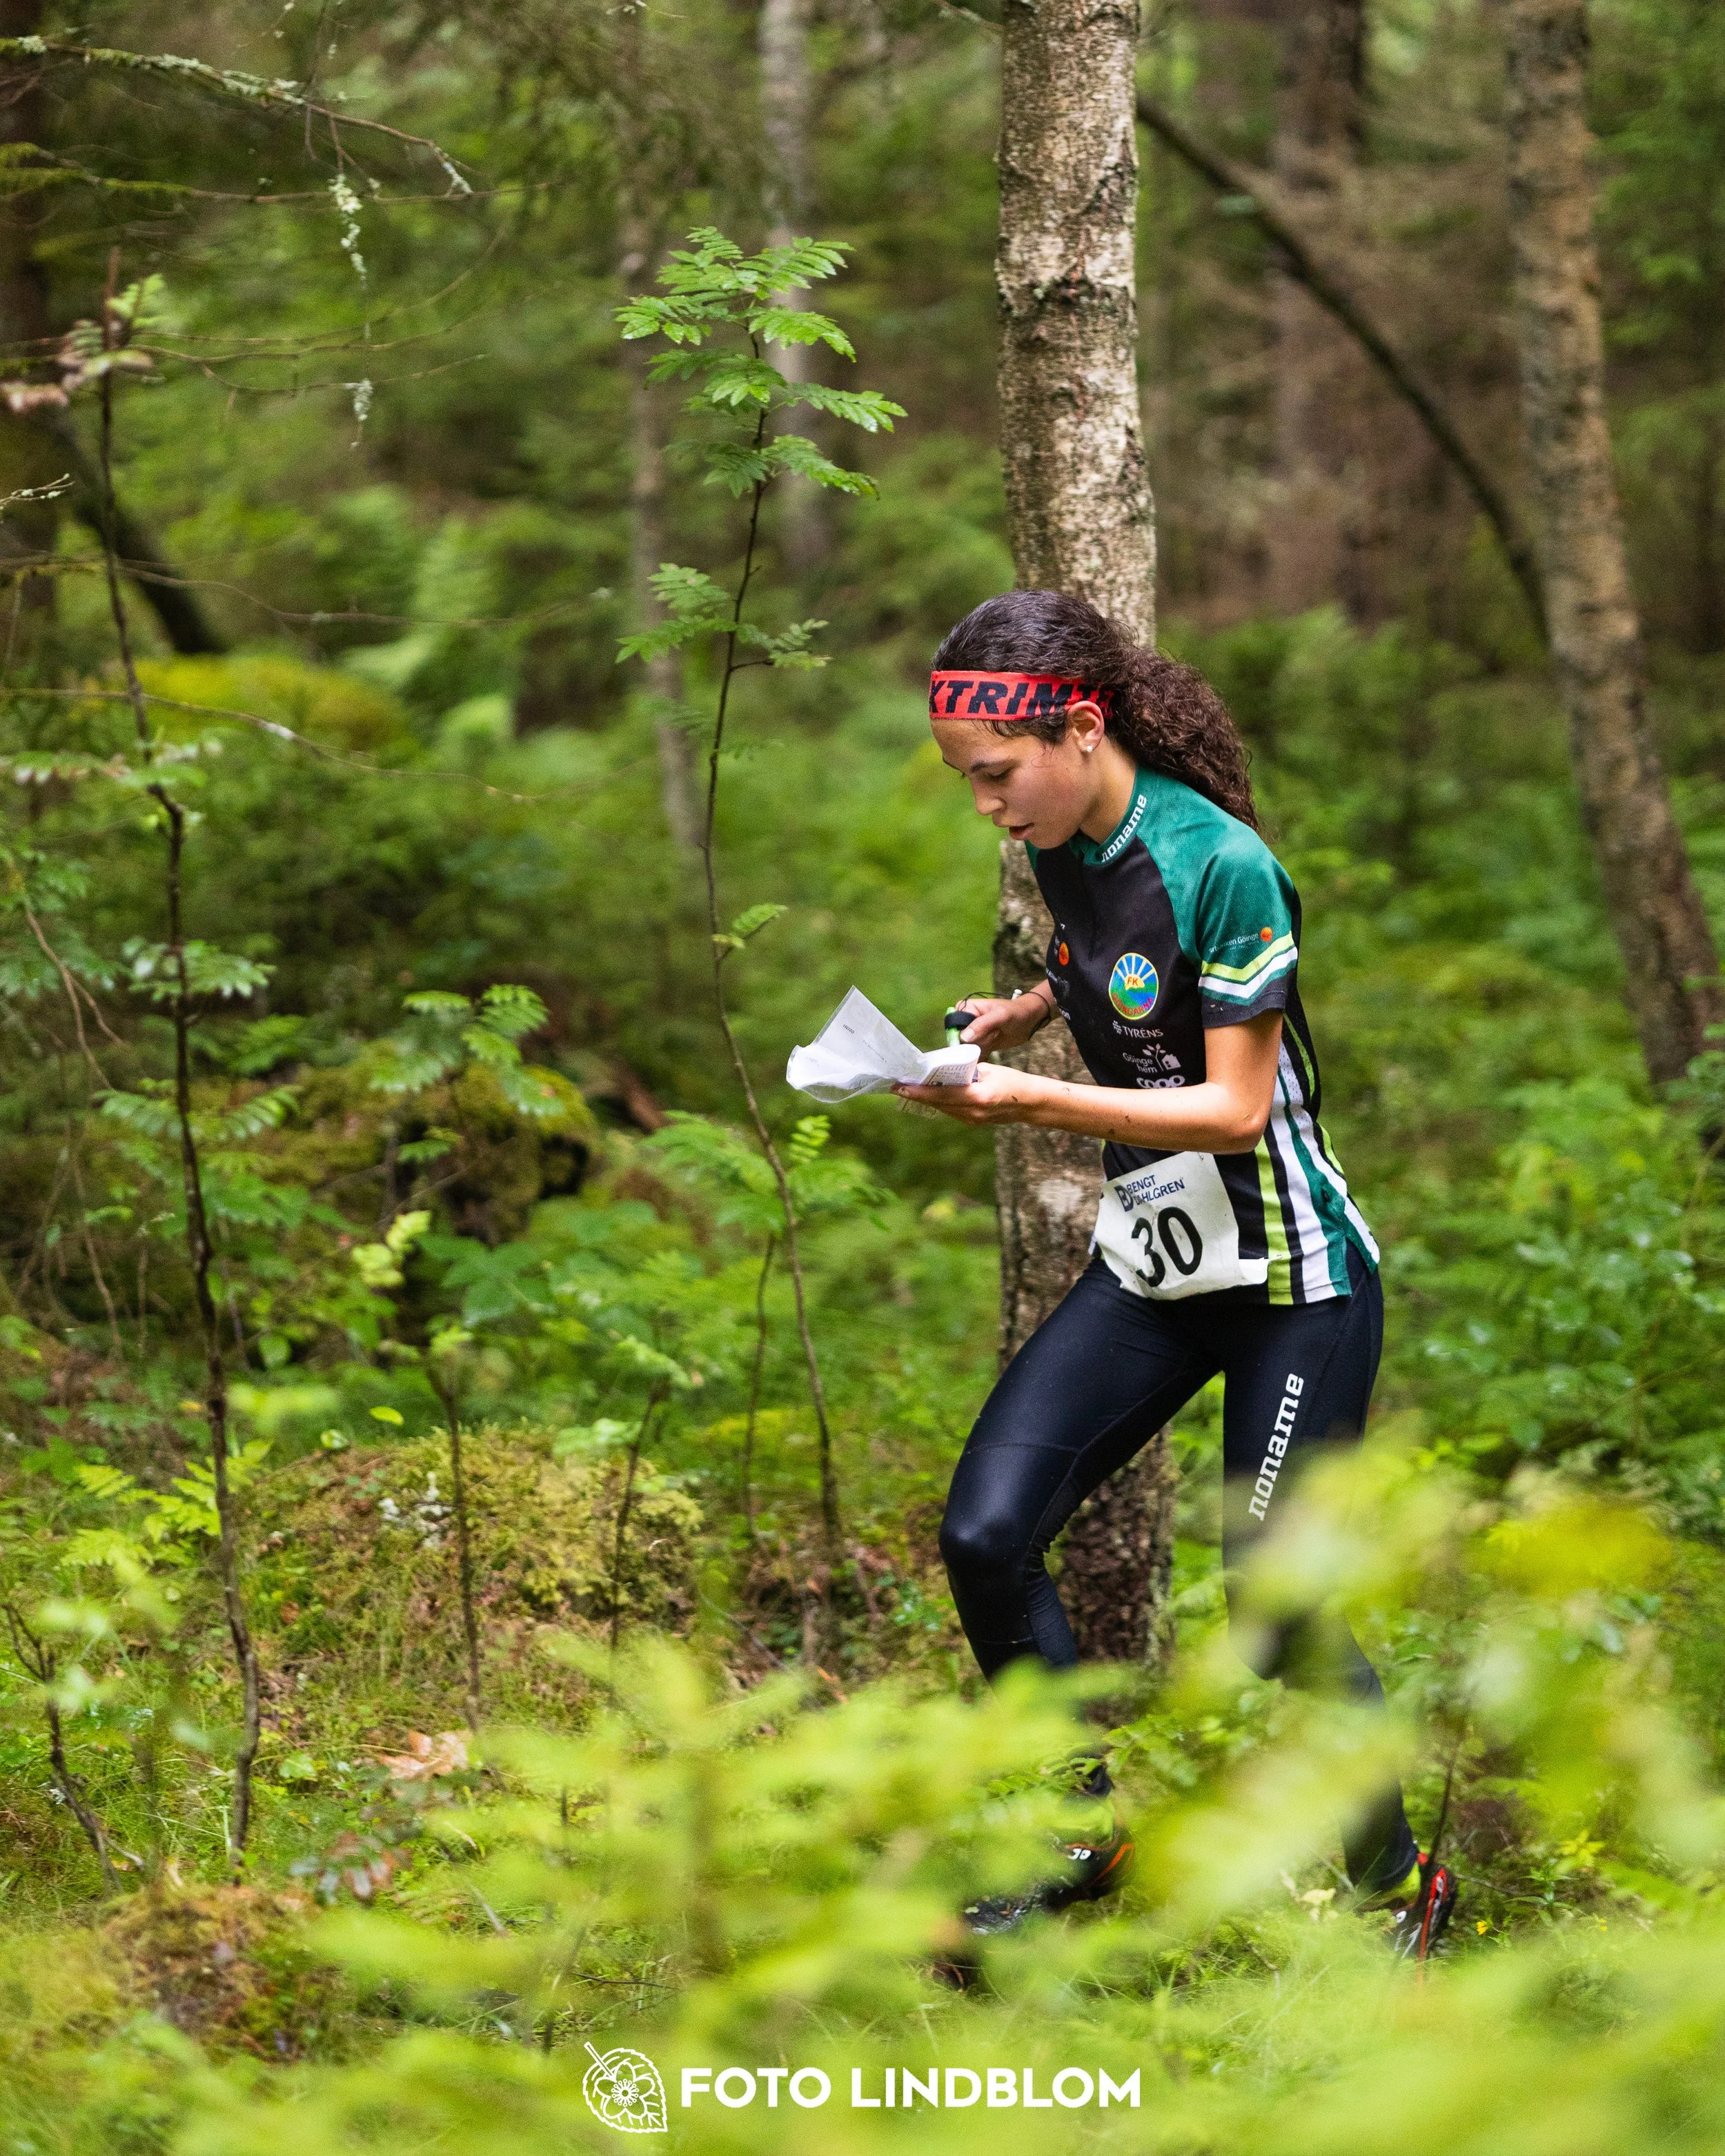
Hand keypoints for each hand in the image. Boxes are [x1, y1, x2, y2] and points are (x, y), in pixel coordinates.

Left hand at [892, 1061, 1050, 1124]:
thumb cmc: (1012, 1081)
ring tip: (910, 1088)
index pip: (941, 1095)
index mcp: (977, 1097)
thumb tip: (943, 1072)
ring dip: (927, 1098)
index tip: (901, 1086)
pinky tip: (931, 1094)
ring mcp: (973, 1120)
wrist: (1030, 1103)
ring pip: (943, 1108)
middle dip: (917, 1094)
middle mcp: (972, 1113)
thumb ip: (965, 1072)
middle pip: (938, 1103)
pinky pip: (952, 1111)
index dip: (918, 1091)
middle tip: (898, 1085)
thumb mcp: (989, 1070)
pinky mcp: (973, 1122)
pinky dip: (941, 1102)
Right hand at [946, 989, 1051, 1052]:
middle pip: (959, 1040)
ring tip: (996, 1037)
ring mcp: (973, 1035)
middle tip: (992, 1035)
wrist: (1030, 1021)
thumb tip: (962, 1038)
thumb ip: (981, 1025)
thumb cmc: (1016, 1012)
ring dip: (981, 1048)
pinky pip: (974, 1055)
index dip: (960, 1035)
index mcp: (966, 1009)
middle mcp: (966, 1022)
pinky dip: (981, 1056)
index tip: (974, 1039)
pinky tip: (992, 1049)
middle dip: (975, 1043)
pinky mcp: (980, 1045)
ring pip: (967, 1049)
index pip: (953, 1025)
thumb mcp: (1000, 1016)